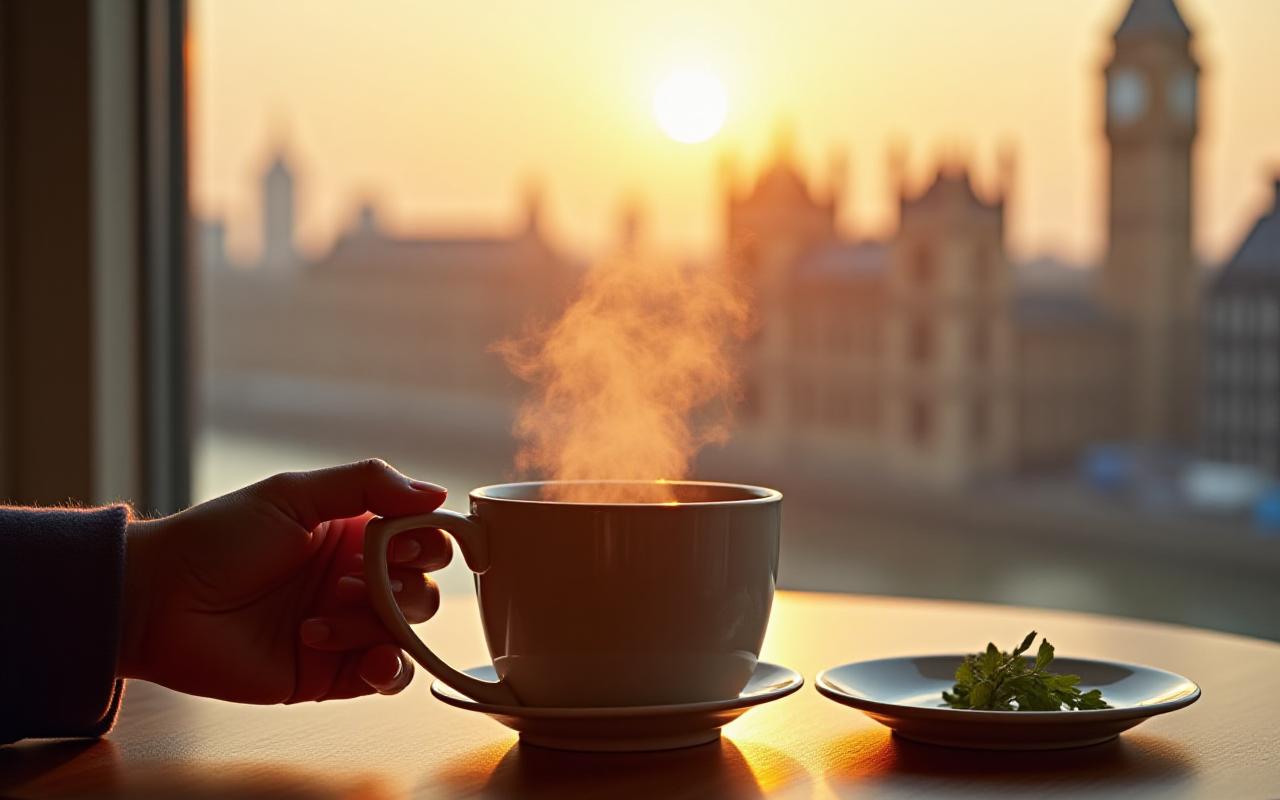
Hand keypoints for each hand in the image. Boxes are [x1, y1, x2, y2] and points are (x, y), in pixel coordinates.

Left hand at [119, 459, 451, 702]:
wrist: (158, 602)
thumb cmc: (217, 539)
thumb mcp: (292, 494)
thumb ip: (366, 484)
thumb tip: (437, 493)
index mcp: (354, 533)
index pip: (422, 537)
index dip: (429, 541)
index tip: (409, 542)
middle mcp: (356, 579)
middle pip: (423, 587)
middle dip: (399, 586)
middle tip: (345, 583)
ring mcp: (345, 627)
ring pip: (408, 630)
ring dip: (379, 624)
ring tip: (321, 619)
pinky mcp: (331, 673)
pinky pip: (388, 675)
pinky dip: (388, 668)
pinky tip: (363, 659)